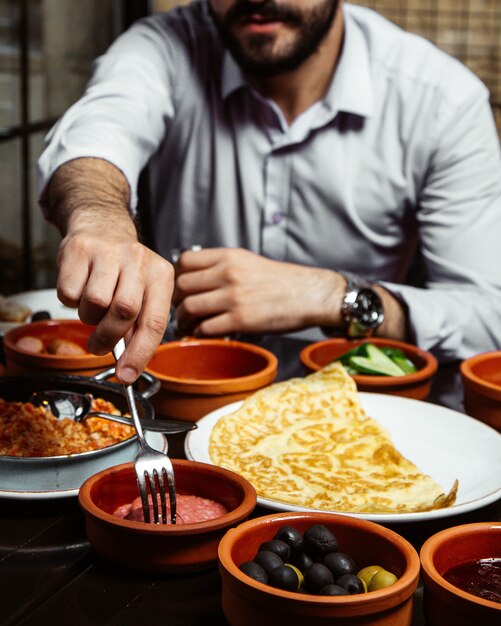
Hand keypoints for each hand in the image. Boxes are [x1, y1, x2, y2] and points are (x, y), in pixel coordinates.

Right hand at [56, 226, 173, 383]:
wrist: (101, 227)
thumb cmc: (123, 269)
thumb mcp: (143, 292)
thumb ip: (139, 326)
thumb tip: (129, 366)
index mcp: (161, 276)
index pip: (155, 322)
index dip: (140, 353)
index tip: (127, 376)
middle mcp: (139, 261)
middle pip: (124, 312)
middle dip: (108, 338)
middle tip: (99, 346)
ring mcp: (110, 253)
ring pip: (95, 303)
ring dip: (88, 317)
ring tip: (92, 309)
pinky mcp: (81, 250)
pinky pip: (70, 292)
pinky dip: (70, 301)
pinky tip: (80, 289)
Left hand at [172, 247, 343, 335]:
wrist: (310, 295)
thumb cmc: (281, 281)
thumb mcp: (249, 261)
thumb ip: (222, 266)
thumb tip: (196, 278)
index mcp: (229, 256)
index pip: (185, 260)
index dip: (178, 276)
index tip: (181, 287)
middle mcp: (228, 273)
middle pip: (182, 285)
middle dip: (176, 300)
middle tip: (180, 310)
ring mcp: (233, 296)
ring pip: (189, 307)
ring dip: (184, 320)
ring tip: (189, 325)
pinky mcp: (241, 319)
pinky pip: (206, 328)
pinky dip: (200, 333)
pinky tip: (205, 333)